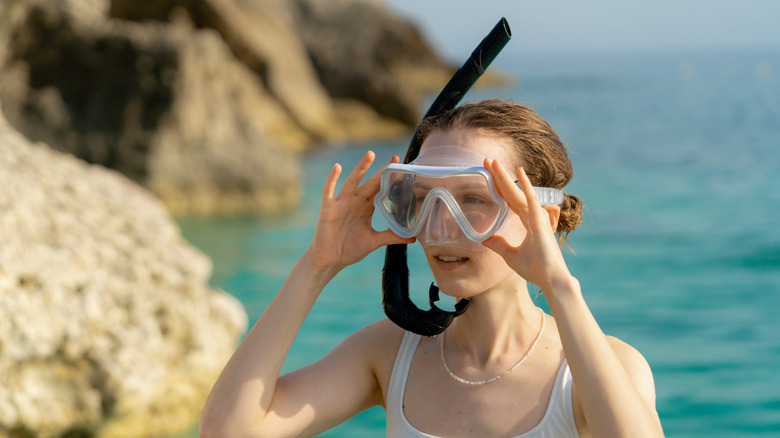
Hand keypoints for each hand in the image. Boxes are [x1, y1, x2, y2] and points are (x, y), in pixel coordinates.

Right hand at [309, 151, 414, 272]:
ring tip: (371, 155)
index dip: (390, 179)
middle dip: (381, 170)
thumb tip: (413, 238)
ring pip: (352, 182)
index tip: (402, 167)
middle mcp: (355, 202)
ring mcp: (341, 204)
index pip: (380, 189)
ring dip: (361, 168)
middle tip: (394, 157)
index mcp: (366, 207)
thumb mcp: (374, 241)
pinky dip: (332, 179)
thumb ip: (391, 236)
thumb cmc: (349, 249)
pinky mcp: (328, 209)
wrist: (330, 261)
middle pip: (370, 182)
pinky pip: (329, 191)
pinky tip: (337, 167)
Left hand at [481, 159, 573, 292]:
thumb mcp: (511, 255)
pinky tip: (520, 174)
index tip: (488, 172)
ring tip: (496, 162)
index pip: (510, 199)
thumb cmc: (535, 269)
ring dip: (508, 177)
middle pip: (512, 192)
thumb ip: (499, 245)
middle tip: (487, 160)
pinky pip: (532, 202)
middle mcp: (532, 216)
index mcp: (527, 221)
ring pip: (519, 193)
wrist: (550, 281)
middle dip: (500, 176)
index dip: (499, 185)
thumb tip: (485, 238)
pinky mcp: (541, 224)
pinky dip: (526, 188)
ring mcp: (537, 218)